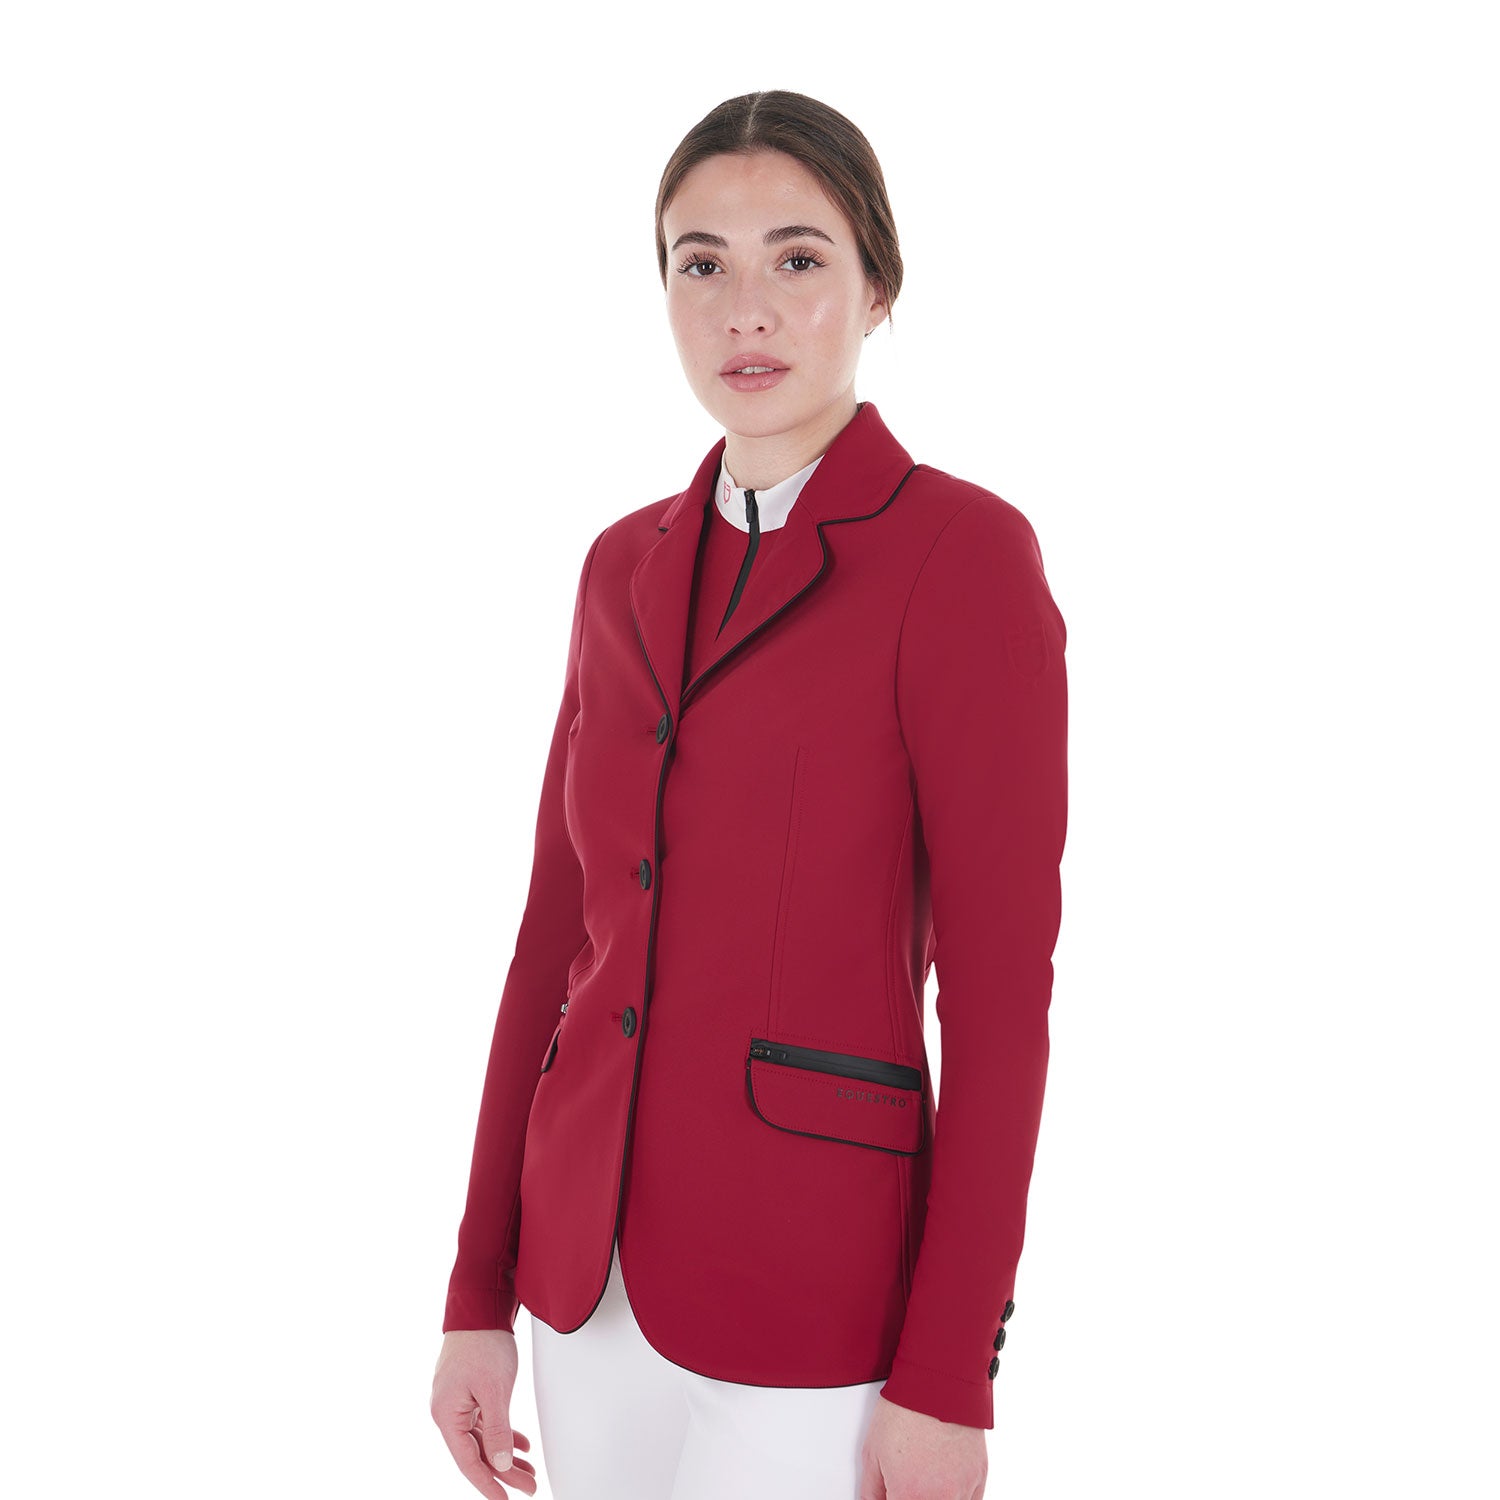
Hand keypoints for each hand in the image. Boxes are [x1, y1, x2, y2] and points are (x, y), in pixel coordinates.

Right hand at [431, 1329, 539, 1495]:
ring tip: (529, 1470)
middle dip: (504, 1472)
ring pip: (483, 1438)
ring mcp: (458, 1401)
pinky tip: (521, 1444)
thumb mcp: (494, 1389)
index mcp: (446, 1415)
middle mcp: (448, 1411)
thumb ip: (497, 1429)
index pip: (468, 1461)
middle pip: (477, 1452)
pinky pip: (485, 1422)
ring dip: (506, 1454)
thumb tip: (499, 1464)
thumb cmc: (483, 1343)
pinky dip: (503, 1433)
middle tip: (530, 1486)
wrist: (481, 1306)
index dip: (488, 1484)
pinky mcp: (468, 1392)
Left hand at [859, 1394, 987, 1498]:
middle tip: (906, 1484)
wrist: (937, 1380)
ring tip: (925, 1478)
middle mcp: (940, 1498)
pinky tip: (943, 1482)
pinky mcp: (979, 1477)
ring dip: (935, 1497)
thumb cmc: (904, 1409)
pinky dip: (956, 1497)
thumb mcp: (872, 1452)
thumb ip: (872, 1491)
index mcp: (909, 1495)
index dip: (892, 1499)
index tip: (891, 1494)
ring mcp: (963, 1490)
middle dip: (912, 1496)